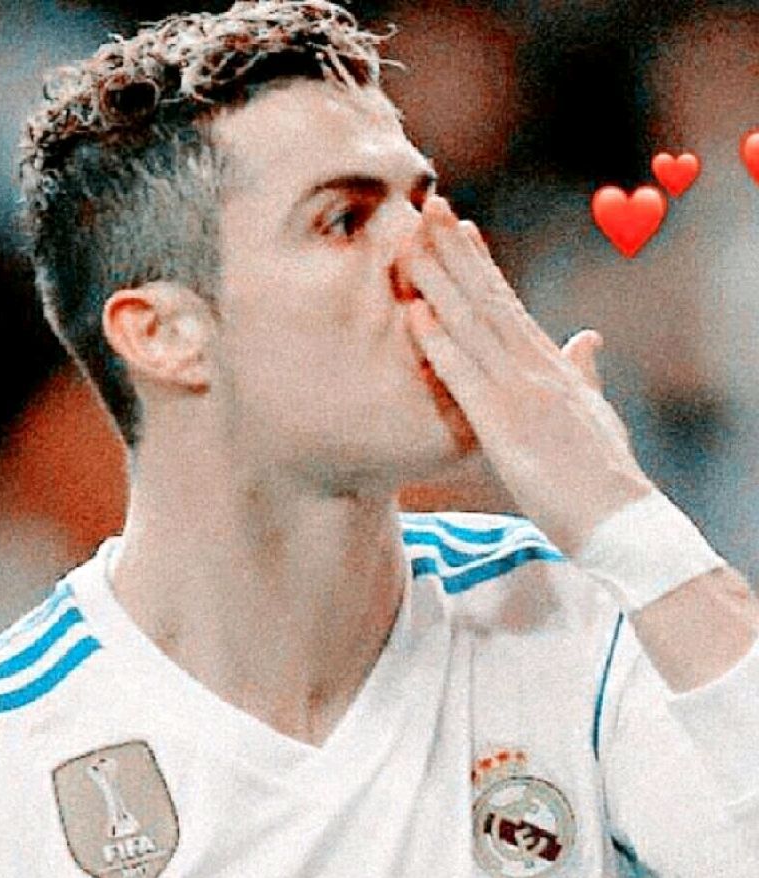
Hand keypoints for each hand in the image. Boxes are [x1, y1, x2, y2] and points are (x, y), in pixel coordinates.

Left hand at [403, 196, 653, 554]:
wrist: (621, 518)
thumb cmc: (603, 472)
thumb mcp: (593, 411)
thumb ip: (583, 370)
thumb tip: (586, 337)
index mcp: (549, 362)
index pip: (506, 301)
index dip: (478, 262)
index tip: (457, 227)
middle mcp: (533, 364)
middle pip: (485, 296)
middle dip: (454, 250)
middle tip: (427, 206)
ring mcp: (518, 389)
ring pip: (470, 323)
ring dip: (437, 280)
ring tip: (409, 241)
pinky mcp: (503, 422)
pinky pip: (464, 374)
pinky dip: (438, 342)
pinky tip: (415, 313)